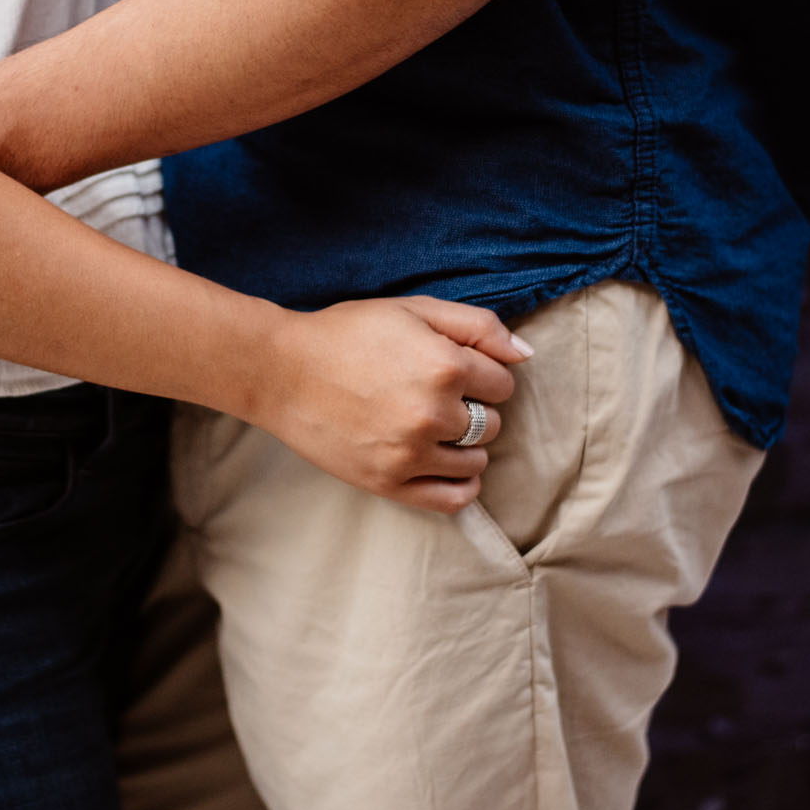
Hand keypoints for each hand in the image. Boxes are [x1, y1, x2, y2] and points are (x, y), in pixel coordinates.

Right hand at [249, 297, 532, 514]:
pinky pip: (453, 499)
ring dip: (467, 445)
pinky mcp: (389, 483)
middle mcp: (434, 414)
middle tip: (436, 396)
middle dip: (475, 408)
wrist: (282, 371)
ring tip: (435, 428)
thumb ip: (477, 326)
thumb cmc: (347, 334)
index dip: (483, 373)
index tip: (454, 369)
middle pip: (493, 422)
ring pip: (476, 461)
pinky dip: (462, 486)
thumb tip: (527, 355)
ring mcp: (412, 453)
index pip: (503, 383)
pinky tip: (449, 467)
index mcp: (445, 365)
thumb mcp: (414, 310)